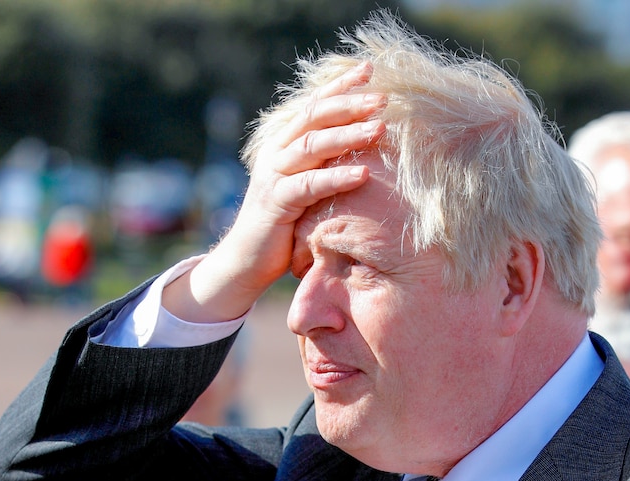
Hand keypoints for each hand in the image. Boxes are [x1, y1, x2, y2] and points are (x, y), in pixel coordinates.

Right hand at [164, 62, 386, 321]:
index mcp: (284, 144)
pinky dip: (336, 178)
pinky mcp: (276, 204)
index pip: (315, 106)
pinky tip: (363, 174)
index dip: (340, 86)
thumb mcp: (307, 189)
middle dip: (349, 104)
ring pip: (311, 146)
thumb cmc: (285, 226)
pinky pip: (308, 186)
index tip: (370, 69)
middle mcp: (277, 153)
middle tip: (383, 97)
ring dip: (348, 135)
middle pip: (314, 118)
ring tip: (380, 129)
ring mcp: (274, 176)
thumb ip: (325, 166)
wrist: (246, 262)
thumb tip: (365, 148)